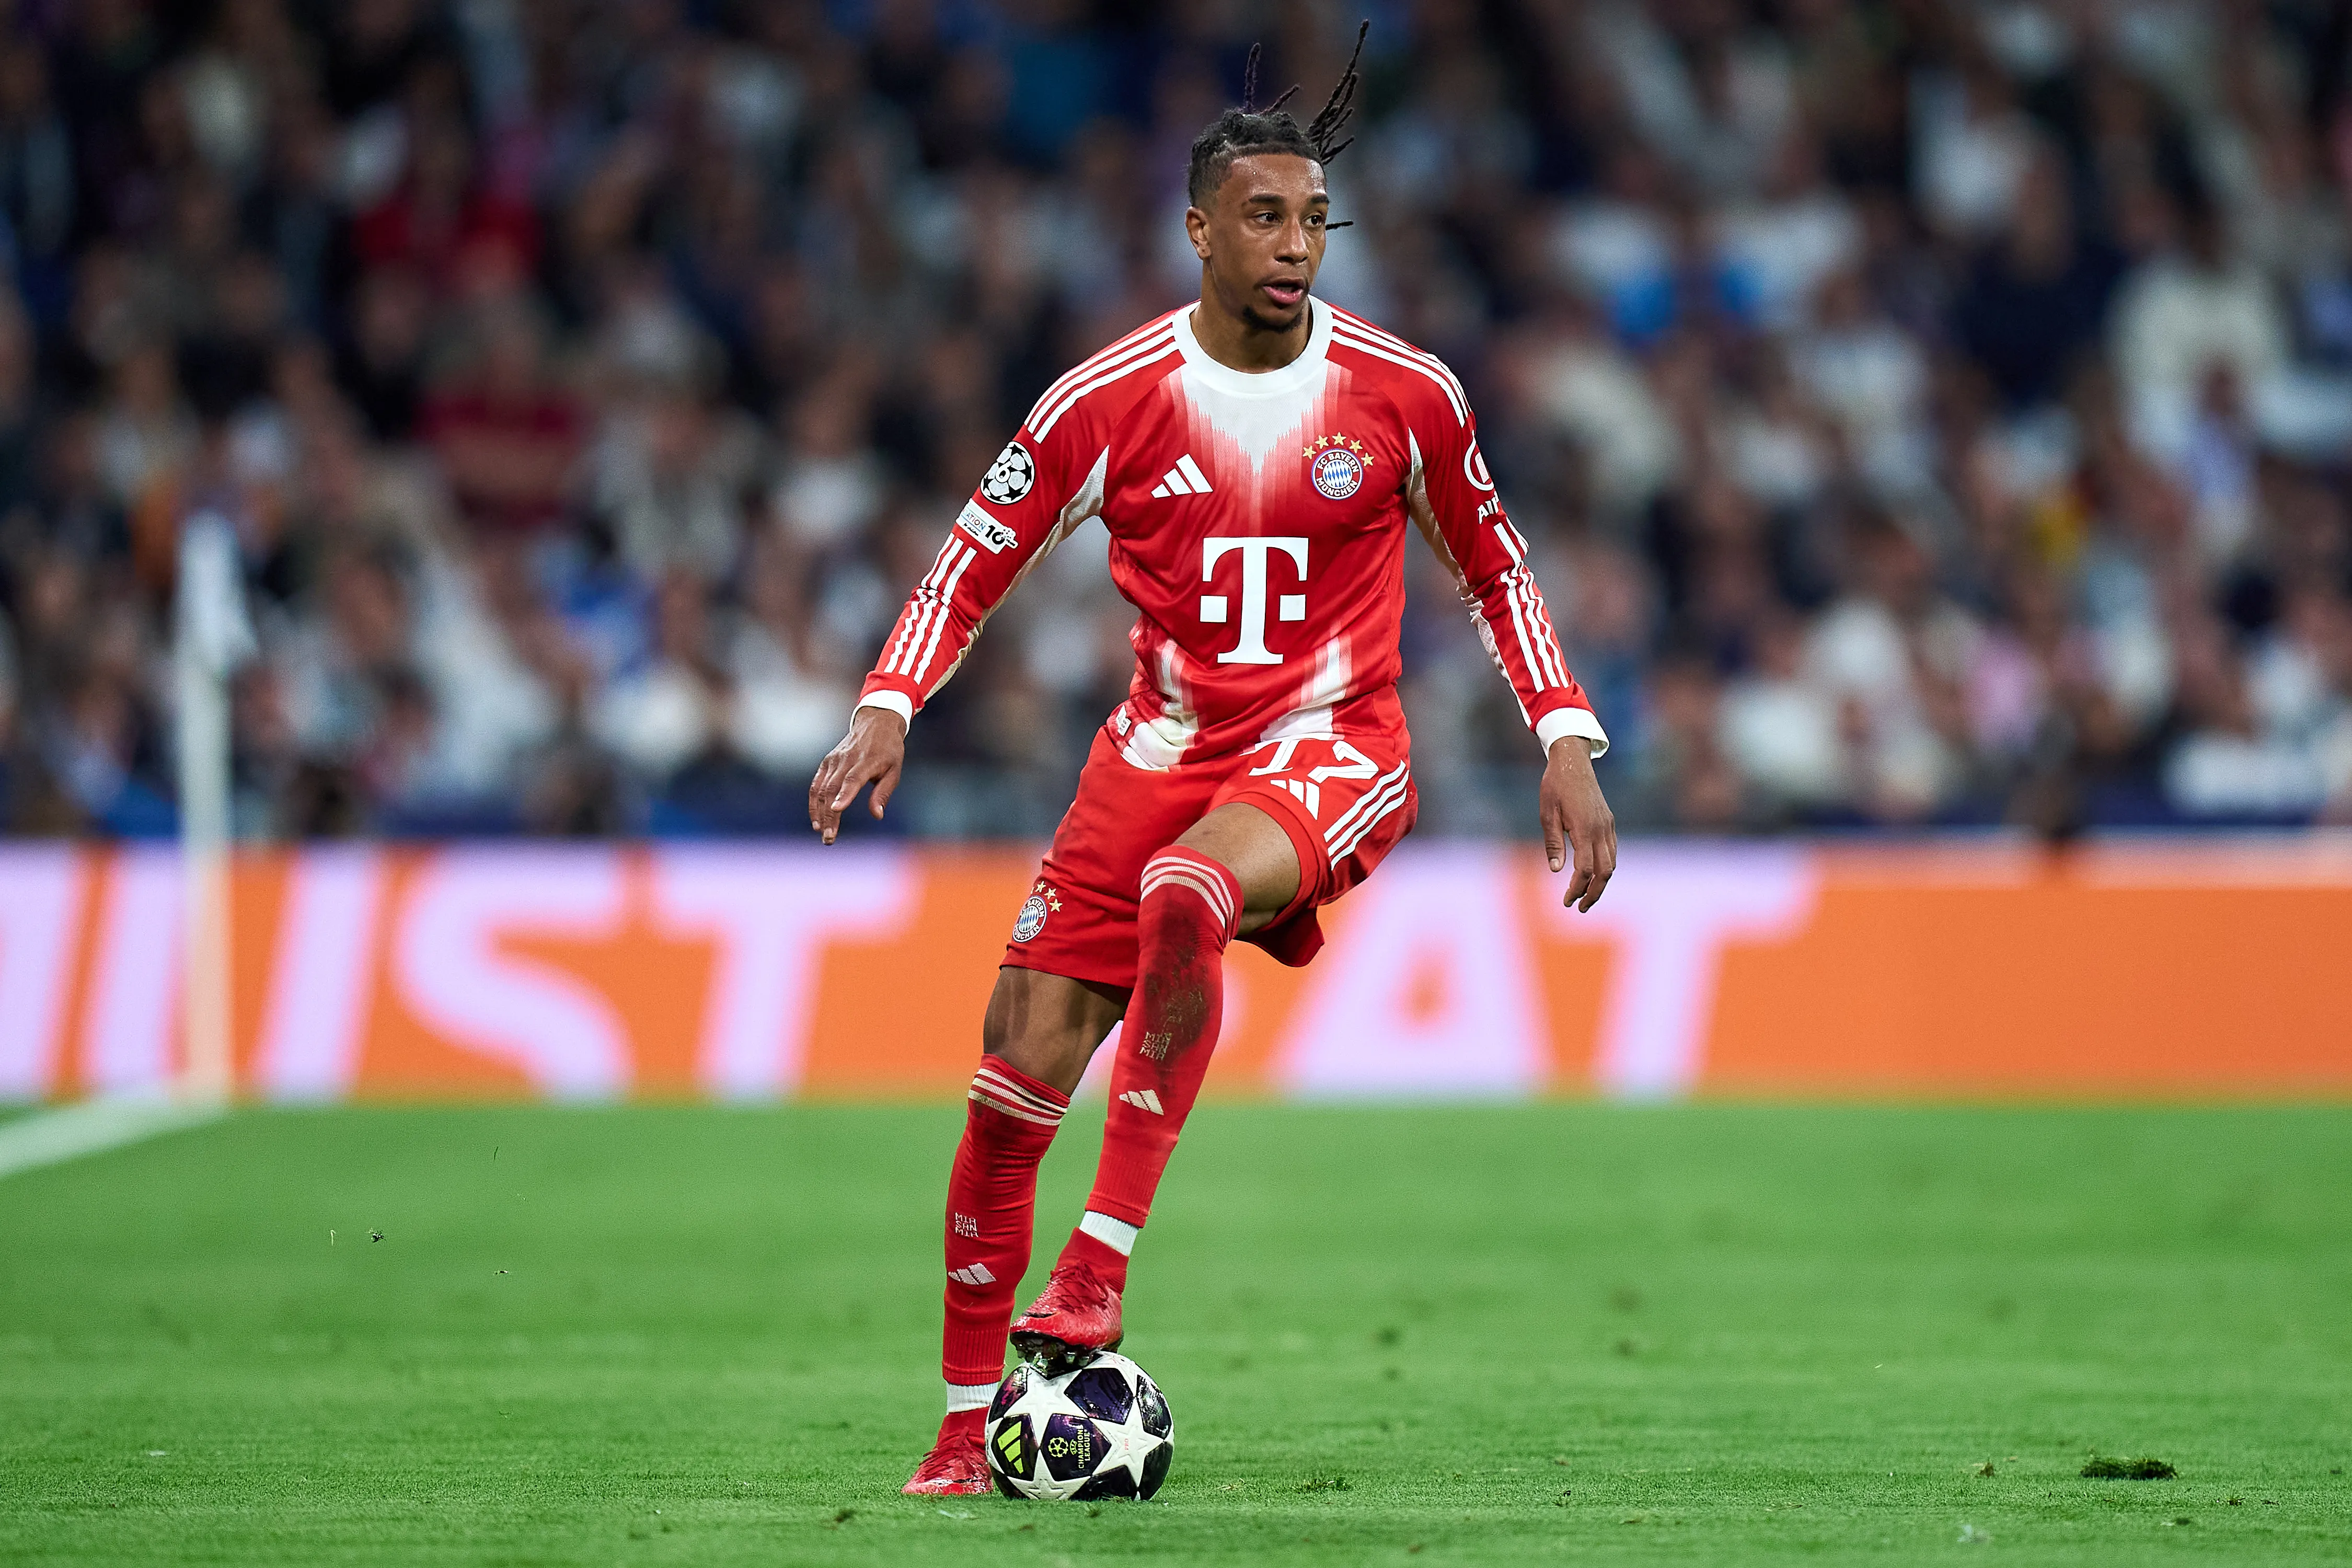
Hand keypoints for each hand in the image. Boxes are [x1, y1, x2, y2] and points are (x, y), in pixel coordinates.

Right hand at [809, 706, 906, 844]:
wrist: (876, 723)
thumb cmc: (889, 750)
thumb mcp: (894, 770)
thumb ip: (883, 793)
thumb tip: (877, 815)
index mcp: (867, 761)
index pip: (853, 779)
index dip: (844, 795)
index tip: (837, 810)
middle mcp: (846, 760)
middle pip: (833, 789)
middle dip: (829, 815)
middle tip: (829, 838)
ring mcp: (834, 760)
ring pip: (822, 788)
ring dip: (819, 812)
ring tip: (822, 832)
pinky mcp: (827, 762)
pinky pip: (816, 784)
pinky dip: (814, 802)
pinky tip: (816, 819)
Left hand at [1541, 738, 1616, 912]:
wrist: (1573, 762)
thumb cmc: (1555, 786)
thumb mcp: (1547, 813)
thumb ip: (1553, 843)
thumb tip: (1557, 871)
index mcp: (1584, 828)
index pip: (1585, 869)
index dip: (1577, 888)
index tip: (1566, 901)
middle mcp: (1601, 829)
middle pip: (1605, 872)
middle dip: (1594, 893)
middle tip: (1580, 907)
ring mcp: (1608, 825)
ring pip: (1612, 863)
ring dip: (1601, 882)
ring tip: (1586, 895)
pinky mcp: (1609, 822)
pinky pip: (1612, 851)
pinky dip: (1606, 866)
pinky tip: (1593, 874)